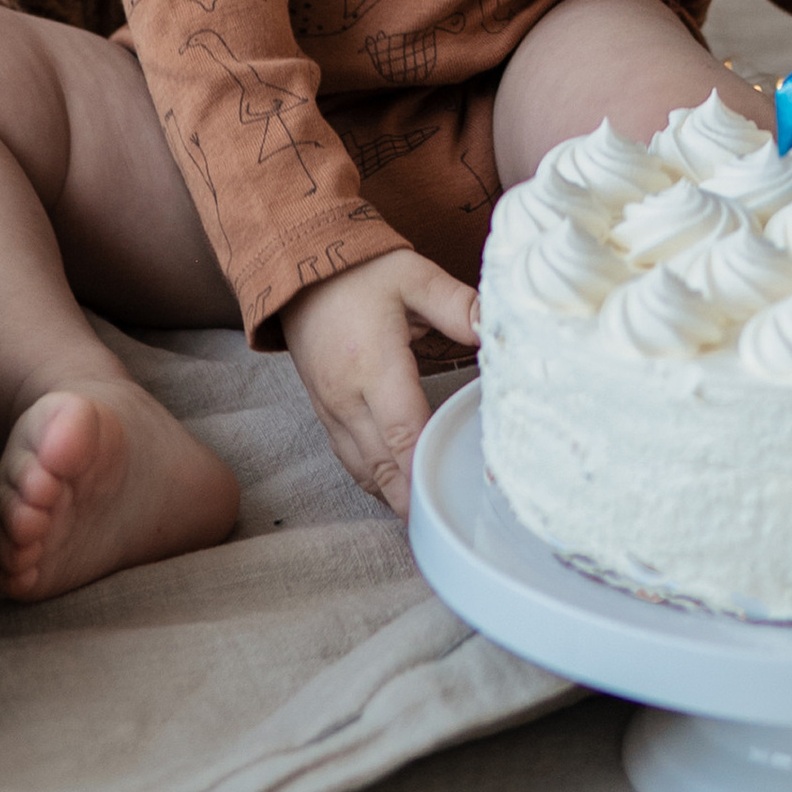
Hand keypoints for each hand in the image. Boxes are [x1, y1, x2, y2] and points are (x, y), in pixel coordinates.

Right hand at [281, 247, 481, 514]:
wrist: (297, 266)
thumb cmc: (359, 271)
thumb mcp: (414, 275)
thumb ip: (457, 304)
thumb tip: (494, 327)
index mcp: (373, 365)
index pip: (402, 432)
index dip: (423, 470)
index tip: (445, 497)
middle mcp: (348, 396)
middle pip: (382, 464)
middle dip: (411, 499)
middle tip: (443, 525)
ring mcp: (331, 407)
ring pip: (362, 469)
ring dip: (392, 496)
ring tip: (424, 518)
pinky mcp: (323, 410)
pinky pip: (348, 458)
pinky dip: (372, 480)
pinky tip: (393, 488)